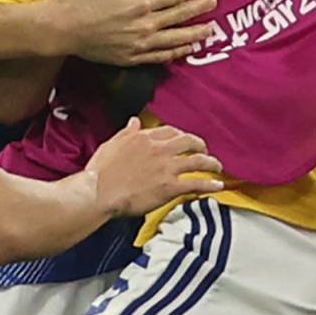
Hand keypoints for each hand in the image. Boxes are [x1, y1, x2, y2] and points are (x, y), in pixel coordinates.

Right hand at [48, 0, 217, 64]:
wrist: (61, 29)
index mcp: (140, 1)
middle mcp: (145, 25)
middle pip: (179, 17)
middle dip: (199, 10)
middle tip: (214, 4)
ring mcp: (139, 44)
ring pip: (175, 40)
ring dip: (194, 34)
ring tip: (209, 30)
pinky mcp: (131, 58)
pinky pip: (160, 57)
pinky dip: (176, 53)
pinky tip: (186, 50)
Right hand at [88, 118, 223, 217]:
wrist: (98, 192)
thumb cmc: (100, 172)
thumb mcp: (111, 144)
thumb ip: (127, 133)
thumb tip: (134, 121)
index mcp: (144, 138)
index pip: (169, 131)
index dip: (180, 135)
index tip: (183, 141)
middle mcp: (159, 150)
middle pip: (188, 141)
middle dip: (200, 145)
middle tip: (204, 150)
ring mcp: (166, 168)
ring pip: (197, 160)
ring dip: (211, 163)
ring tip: (217, 167)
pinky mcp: (169, 187)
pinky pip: (195, 183)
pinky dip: (209, 184)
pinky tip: (217, 186)